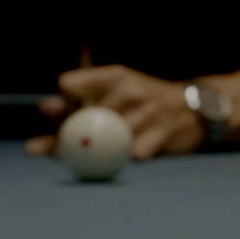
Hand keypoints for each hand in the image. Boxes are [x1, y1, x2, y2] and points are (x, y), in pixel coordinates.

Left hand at [25, 65, 204, 160]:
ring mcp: (147, 111)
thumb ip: (83, 100)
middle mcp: (128, 90)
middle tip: (48, 152)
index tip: (53, 116)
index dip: (60, 103)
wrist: (195, 107)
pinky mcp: (162, 133)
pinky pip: (136, 152)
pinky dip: (126, 159)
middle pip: (83, 116)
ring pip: (108, 138)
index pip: (70, 85)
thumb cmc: (144, 102)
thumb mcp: (117, 90)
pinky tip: (122, 161)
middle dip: (63, 137)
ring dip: (88, 154)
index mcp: (113, 76)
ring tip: (76, 162)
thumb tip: (44, 108)